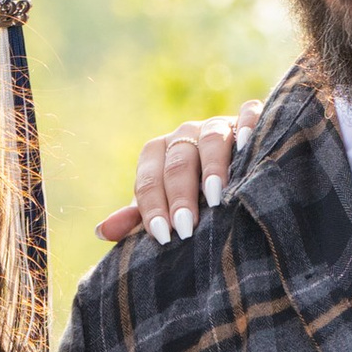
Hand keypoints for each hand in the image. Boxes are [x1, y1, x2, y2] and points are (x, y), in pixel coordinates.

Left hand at [97, 106, 266, 247]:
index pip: (149, 180)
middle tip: (186, 227)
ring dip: (212, 168)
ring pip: (210, 140)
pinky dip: (249, 126)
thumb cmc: (194, 203)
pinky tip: (248, 145)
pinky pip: (248, 115)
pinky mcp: (245, 121)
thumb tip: (102, 232)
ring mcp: (215, 126)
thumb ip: (137, 221)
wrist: (234, 181)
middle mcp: (184, 136)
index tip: (163, 235)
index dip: (154, 207)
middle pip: (178, 162)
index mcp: (158, 155)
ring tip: (216, 197)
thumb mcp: (164, 212)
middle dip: (181, 196)